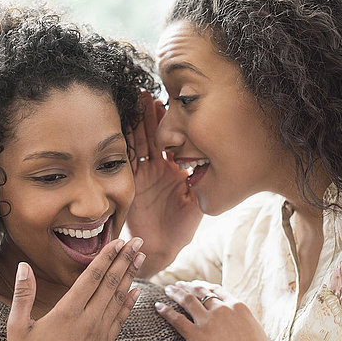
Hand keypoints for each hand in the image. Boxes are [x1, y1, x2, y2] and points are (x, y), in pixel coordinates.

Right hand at [5, 238, 144, 340]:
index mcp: (67, 312)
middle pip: (111, 282)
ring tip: (141, 258)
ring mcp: (99, 334)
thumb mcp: (17, 327)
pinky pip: (121, 320)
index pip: (93, 276)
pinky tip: (136, 291)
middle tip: (138, 241)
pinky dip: (130, 303)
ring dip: (131, 276)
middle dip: (126, 259)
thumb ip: (23, 294)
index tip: (118, 241)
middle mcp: (88, 320)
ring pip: (119, 298)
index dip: (107, 256)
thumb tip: (23, 266)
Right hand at [126, 92, 202, 276]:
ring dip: (138, 123)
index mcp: (174, 171)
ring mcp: (144, 175)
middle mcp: (157, 169)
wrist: (161, 248)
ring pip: (140, 143)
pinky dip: (126, 143)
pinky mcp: (132, 183)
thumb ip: (203, 183)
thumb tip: (216, 164)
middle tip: (148, 93)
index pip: (173, 141)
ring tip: (137, 101)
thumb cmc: (181, 228)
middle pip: (153, 136)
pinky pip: (128, 160)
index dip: (172, 123)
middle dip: (150, 115)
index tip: (172, 103)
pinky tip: (126, 125)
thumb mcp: (198, 202)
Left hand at [156, 280, 278, 340]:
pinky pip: (177, 319)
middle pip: (199, 292)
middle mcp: (222, 309)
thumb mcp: (254, 329)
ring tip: (167, 291)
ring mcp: (208, 322)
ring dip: (175, 293)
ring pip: (186, 300)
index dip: (203, 285)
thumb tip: (235, 322)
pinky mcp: (197, 337)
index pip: (216, 289)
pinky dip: (165, 311)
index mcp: (237, 306)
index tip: (195, 284)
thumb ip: (241, 320)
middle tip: (178, 285)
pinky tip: (158, 306)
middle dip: (186, 287)